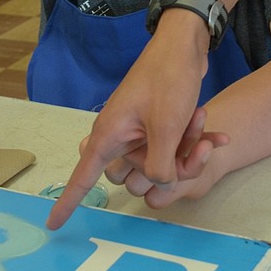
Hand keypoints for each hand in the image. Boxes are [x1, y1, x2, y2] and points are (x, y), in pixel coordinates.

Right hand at [46, 17, 208, 228]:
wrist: (183, 45)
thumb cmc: (167, 80)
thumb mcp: (166, 127)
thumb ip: (159, 167)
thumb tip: (159, 183)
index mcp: (109, 136)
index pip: (82, 177)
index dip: (67, 201)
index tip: (52, 225)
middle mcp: (119, 137)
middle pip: (135, 176)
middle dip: (170, 168)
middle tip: (196, 147)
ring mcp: (138, 132)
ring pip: (159, 164)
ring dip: (187, 151)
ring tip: (204, 123)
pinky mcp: (155, 126)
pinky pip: (171, 149)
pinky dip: (193, 143)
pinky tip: (218, 136)